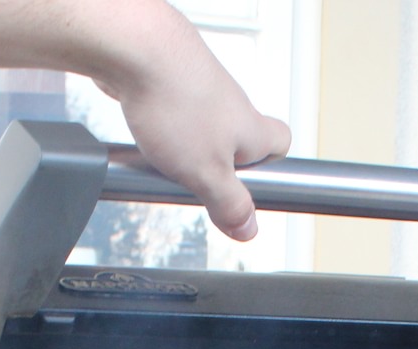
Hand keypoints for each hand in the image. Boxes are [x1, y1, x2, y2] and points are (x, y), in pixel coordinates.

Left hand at [98, 15, 289, 240]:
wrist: (136, 50)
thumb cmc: (175, 103)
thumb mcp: (207, 174)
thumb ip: (229, 204)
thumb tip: (248, 227)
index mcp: (250, 128)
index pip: (280, 144)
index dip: (272, 168)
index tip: (254, 190)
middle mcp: (232, 104)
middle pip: (238, 139)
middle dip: (221, 164)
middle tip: (202, 183)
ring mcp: (202, 89)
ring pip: (204, 127)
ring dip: (189, 148)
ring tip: (166, 163)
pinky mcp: (172, 80)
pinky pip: (174, 114)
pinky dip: (164, 128)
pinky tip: (147, 137)